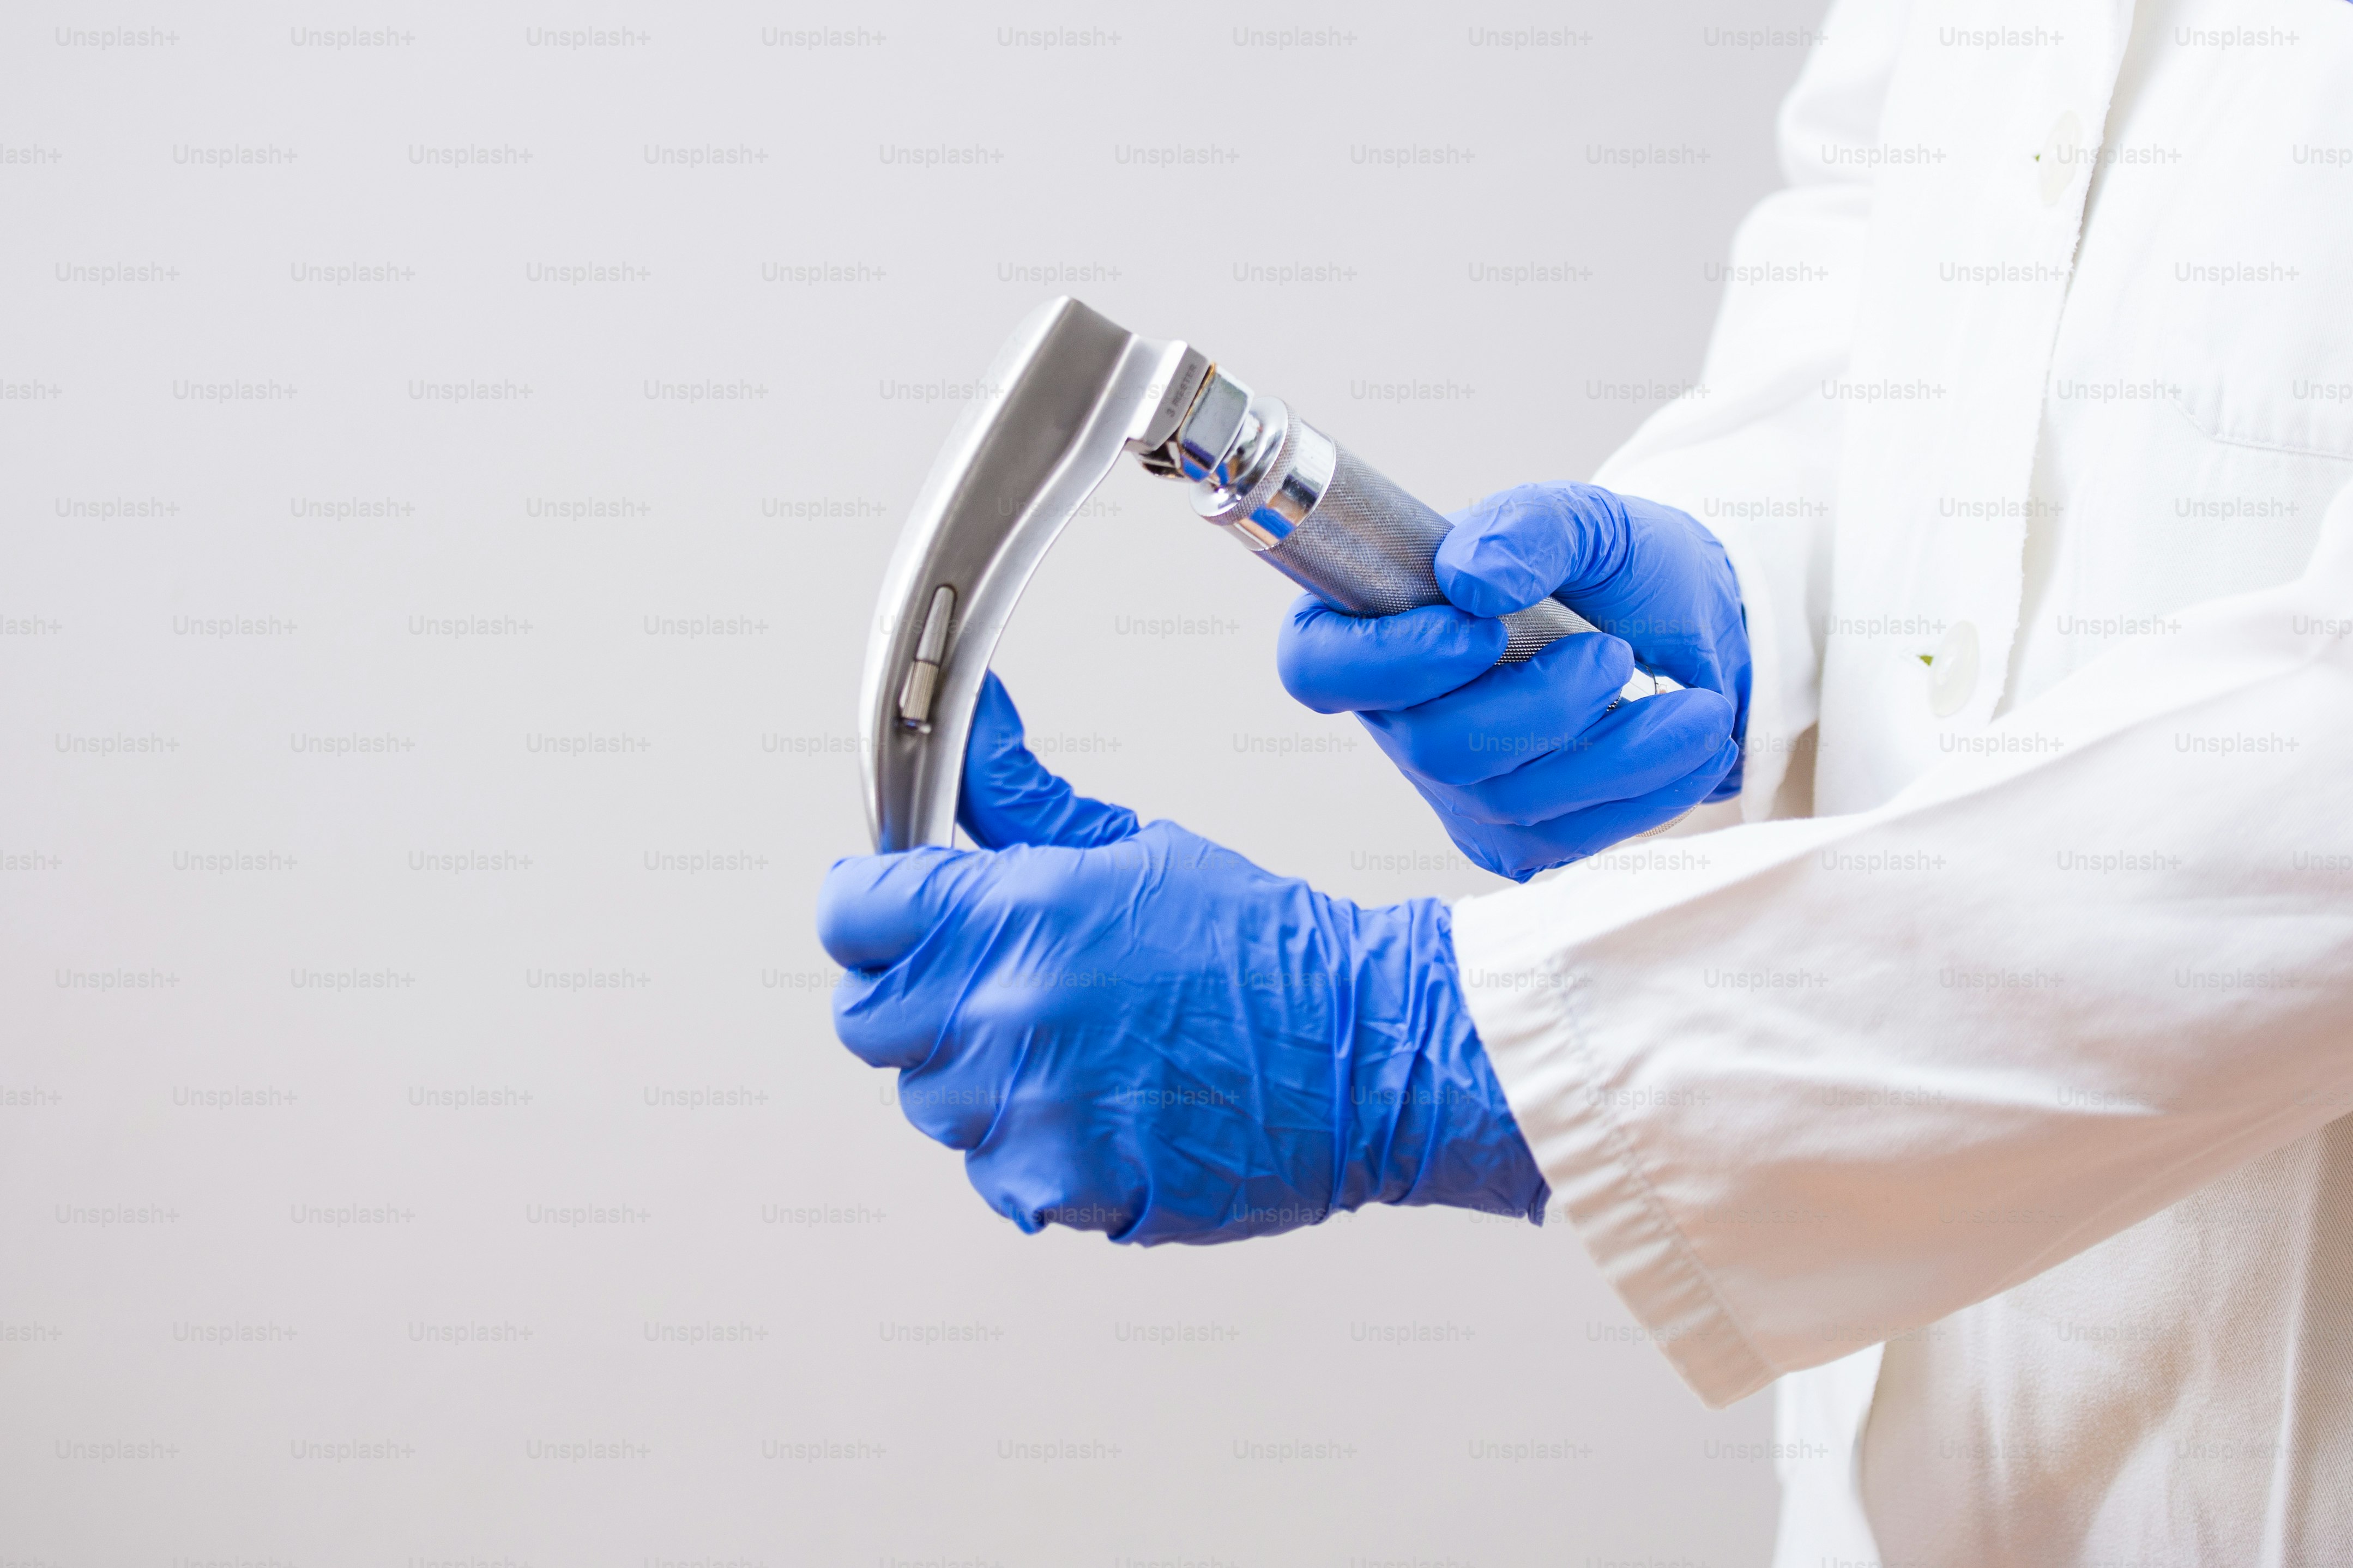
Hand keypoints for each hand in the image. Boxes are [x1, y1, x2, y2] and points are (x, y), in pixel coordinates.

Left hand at [816, 674, 1548, 1244]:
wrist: (1358, 1052)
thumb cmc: (1256, 945)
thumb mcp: (1132, 848)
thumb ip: (1021, 801)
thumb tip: (972, 721)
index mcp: (1015, 911)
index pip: (850, 914)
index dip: (869, 910)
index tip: (896, 915)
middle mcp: (1004, 1010)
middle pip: (867, 1020)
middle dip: (914, 999)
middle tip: (989, 989)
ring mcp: (1024, 1107)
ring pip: (929, 1100)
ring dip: (978, 1078)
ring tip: (1070, 1052)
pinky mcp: (1056, 1184)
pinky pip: (990, 1172)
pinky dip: (1029, 1151)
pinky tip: (1100, 1111)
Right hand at [1278, 481, 1750, 881]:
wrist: (1694, 632)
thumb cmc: (1616, 569)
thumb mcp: (1585, 519)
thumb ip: (1526, 525)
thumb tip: (1472, 577)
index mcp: (1376, 624)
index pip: (1318, 667)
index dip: (1386, 662)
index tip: (1480, 630)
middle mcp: (1400, 717)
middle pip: (1431, 746)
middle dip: (1538, 705)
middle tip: (1616, 656)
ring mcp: (1454, 789)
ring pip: (1507, 801)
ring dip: (1616, 751)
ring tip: (1695, 703)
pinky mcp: (1517, 840)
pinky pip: (1567, 841)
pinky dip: (1645, 792)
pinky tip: (1691, 743)